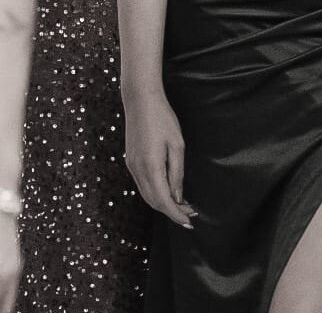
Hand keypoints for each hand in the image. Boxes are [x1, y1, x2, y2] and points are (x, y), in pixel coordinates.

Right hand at [123, 90, 196, 228]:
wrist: (140, 99)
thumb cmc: (162, 119)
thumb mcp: (177, 145)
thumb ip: (177, 173)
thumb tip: (178, 196)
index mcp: (151, 166)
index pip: (163, 200)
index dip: (176, 214)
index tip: (189, 221)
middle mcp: (137, 169)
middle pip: (153, 202)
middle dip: (171, 211)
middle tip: (190, 213)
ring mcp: (131, 165)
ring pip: (146, 194)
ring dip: (163, 203)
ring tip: (182, 204)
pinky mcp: (130, 160)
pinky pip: (142, 184)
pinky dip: (155, 192)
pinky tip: (168, 190)